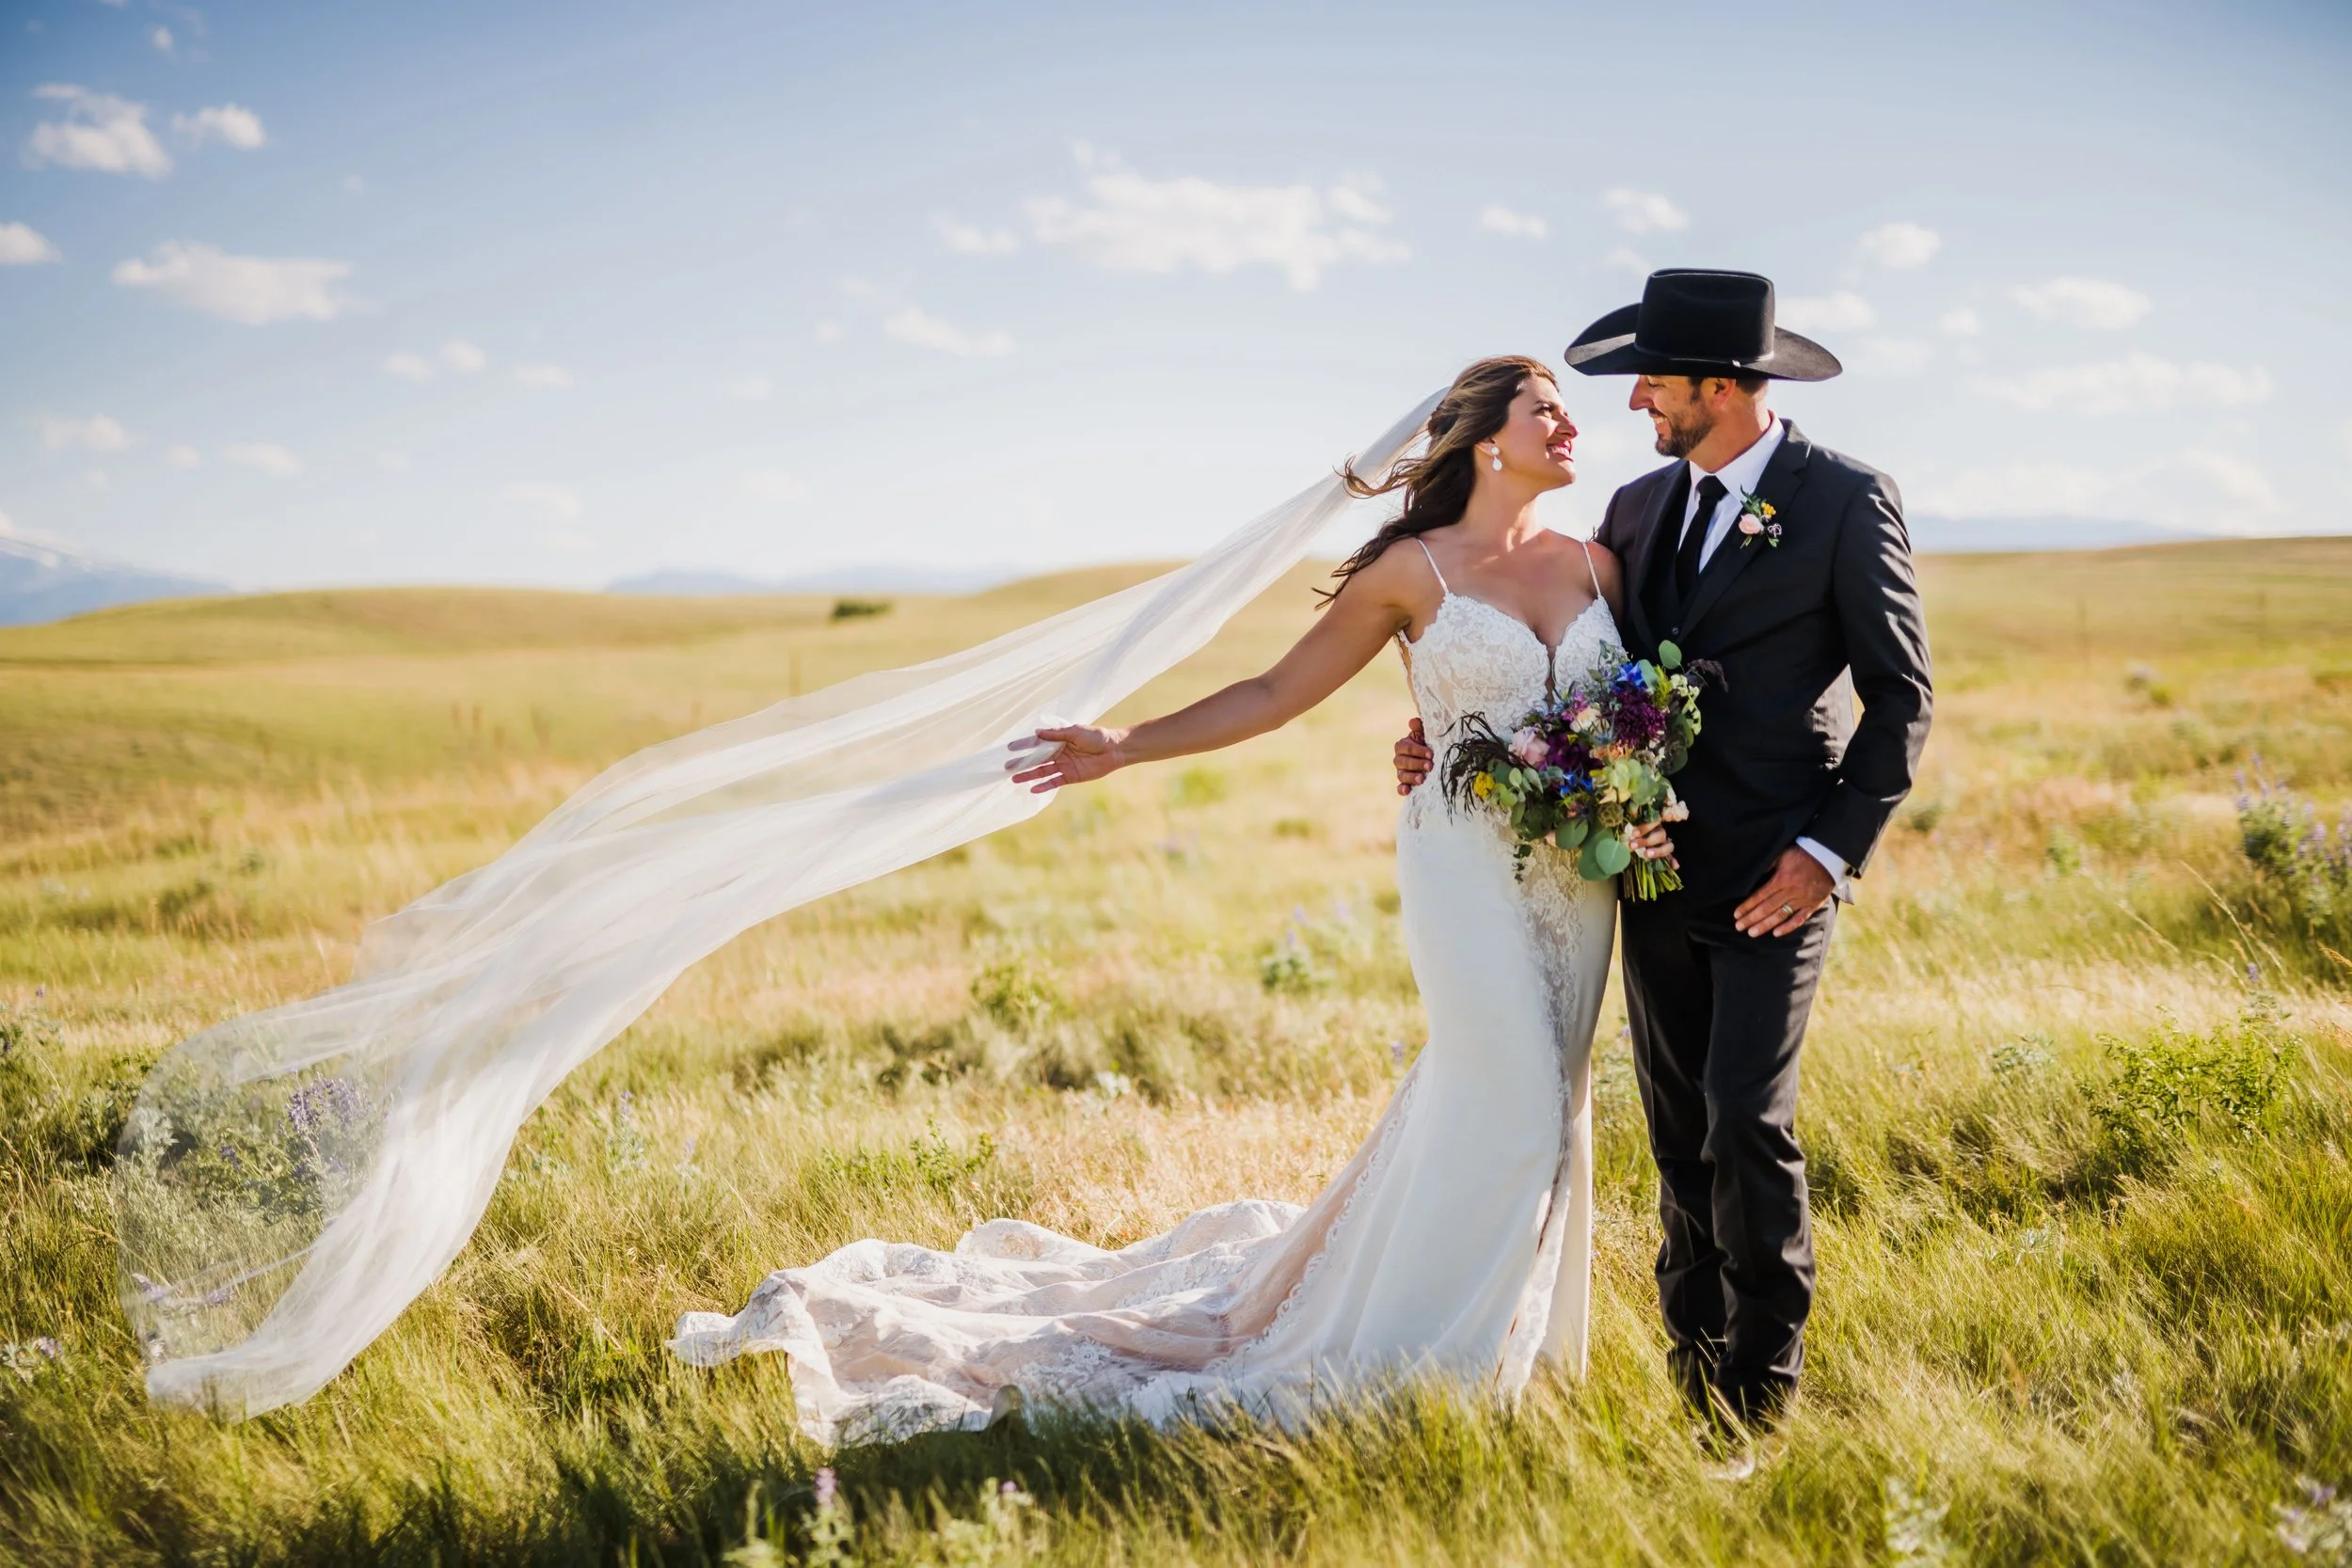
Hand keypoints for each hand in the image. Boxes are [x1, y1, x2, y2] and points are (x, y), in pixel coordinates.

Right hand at [1007, 725, 1130, 792]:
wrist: (1114, 750)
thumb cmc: (1096, 736)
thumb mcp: (1075, 731)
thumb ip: (1056, 734)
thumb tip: (1036, 733)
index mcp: (1058, 740)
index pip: (1037, 743)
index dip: (1023, 745)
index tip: (1010, 748)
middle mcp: (1058, 753)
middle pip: (1036, 759)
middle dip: (1022, 763)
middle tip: (1007, 767)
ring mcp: (1063, 766)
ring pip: (1042, 771)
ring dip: (1029, 775)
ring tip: (1014, 778)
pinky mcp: (1070, 776)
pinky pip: (1054, 782)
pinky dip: (1044, 786)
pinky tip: (1032, 789)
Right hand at [1394, 717, 1433, 796]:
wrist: (1436, 757)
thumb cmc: (1431, 743)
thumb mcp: (1427, 734)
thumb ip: (1420, 727)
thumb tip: (1413, 722)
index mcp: (1403, 745)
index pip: (1405, 747)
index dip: (1417, 750)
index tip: (1430, 754)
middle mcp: (1399, 759)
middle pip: (1402, 762)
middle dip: (1416, 764)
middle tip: (1430, 766)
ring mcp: (1401, 772)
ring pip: (1401, 775)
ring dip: (1411, 777)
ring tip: (1422, 779)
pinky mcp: (1405, 784)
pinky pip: (1400, 788)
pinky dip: (1402, 789)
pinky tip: (1407, 791)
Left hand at [1629, 820, 1676, 865]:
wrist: (1639, 834)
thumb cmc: (1635, 828)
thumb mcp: (1634, 823)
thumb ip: (1633, 822)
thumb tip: (1630, 819)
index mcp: (1655, 822)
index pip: (1655, 821)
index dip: (1645, 827)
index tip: (1634, 833)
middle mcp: (1661, 832)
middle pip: (1660, 835)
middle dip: (1646, 841)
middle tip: (1632, 845)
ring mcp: (1665, 842)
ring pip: (1667, 846)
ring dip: (1658, 851)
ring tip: (1646, 855)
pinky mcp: (1666, 852)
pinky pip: (1671, 856)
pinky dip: (1673, 861)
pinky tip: (1675, 866)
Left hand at [1734, 846, 1834, 937]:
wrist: (1829, 857)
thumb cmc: (1802, 854)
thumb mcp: (1782, 855)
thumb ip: (1767, 866)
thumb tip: (1752, 876)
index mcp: (1782, 879)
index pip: (1760, 896)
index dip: (1747, 906)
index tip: (1736, 914)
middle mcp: (1791, 891)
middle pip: (1767, 908)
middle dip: (1751, 918)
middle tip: (1739, 927)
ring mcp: (1802, 899)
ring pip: (1781, 915)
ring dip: (1765, 925)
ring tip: (1752, 933)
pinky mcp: (1813, 904)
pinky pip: (1800, 918)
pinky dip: (1788, 927)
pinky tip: (1776, 933)